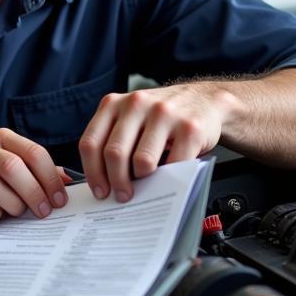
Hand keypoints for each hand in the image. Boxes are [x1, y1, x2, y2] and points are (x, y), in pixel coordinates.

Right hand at [0, 128, 71, 225]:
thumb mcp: (11, 167)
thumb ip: (37, 171)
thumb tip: (68, 181)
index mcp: (2, 138)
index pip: (33, 153)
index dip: (50, 178)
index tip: (60, 200)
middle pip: (13, 167)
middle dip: (34, 192)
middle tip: (44, 212)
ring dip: (13, 205)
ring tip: (18, 213)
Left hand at [79, 81, 236, 201]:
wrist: (204, 99)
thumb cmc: (160, 116)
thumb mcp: (130, 118)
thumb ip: (114, 140)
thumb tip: (105, 181)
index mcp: (112, 104)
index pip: (90, 143)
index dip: (92, 172)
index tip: (100, 191)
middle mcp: (135, 104)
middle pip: (114, 153)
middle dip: (116, 182)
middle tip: (122, 196)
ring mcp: (163, 114)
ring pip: (142, 160)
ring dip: (143, 181)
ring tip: (146, 186)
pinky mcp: (189, 127)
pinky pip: (174, 163)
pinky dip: (170, 177)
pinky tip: (168, 177)